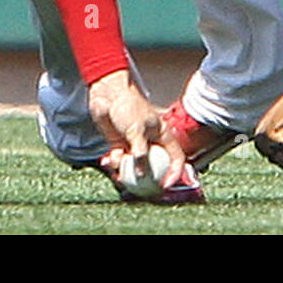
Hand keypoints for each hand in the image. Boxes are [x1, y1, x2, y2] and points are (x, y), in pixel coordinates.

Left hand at [87, 69, 185, 186]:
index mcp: (162, 134)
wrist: (108, 93)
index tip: (165, 184)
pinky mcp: (120, 143)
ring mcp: (135, 143)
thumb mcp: (137, 130)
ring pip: (135, 165)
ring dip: (125, 170)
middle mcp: (151, 141)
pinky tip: (107, 161)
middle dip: (147, 177)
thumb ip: (140, 153)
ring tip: (117, 173)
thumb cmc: (128, 105)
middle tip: (140, 188)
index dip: (175, 172)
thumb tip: (142, 174)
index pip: (176, 157)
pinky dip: (113, 162)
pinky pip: (119, 159)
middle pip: (154, 165)